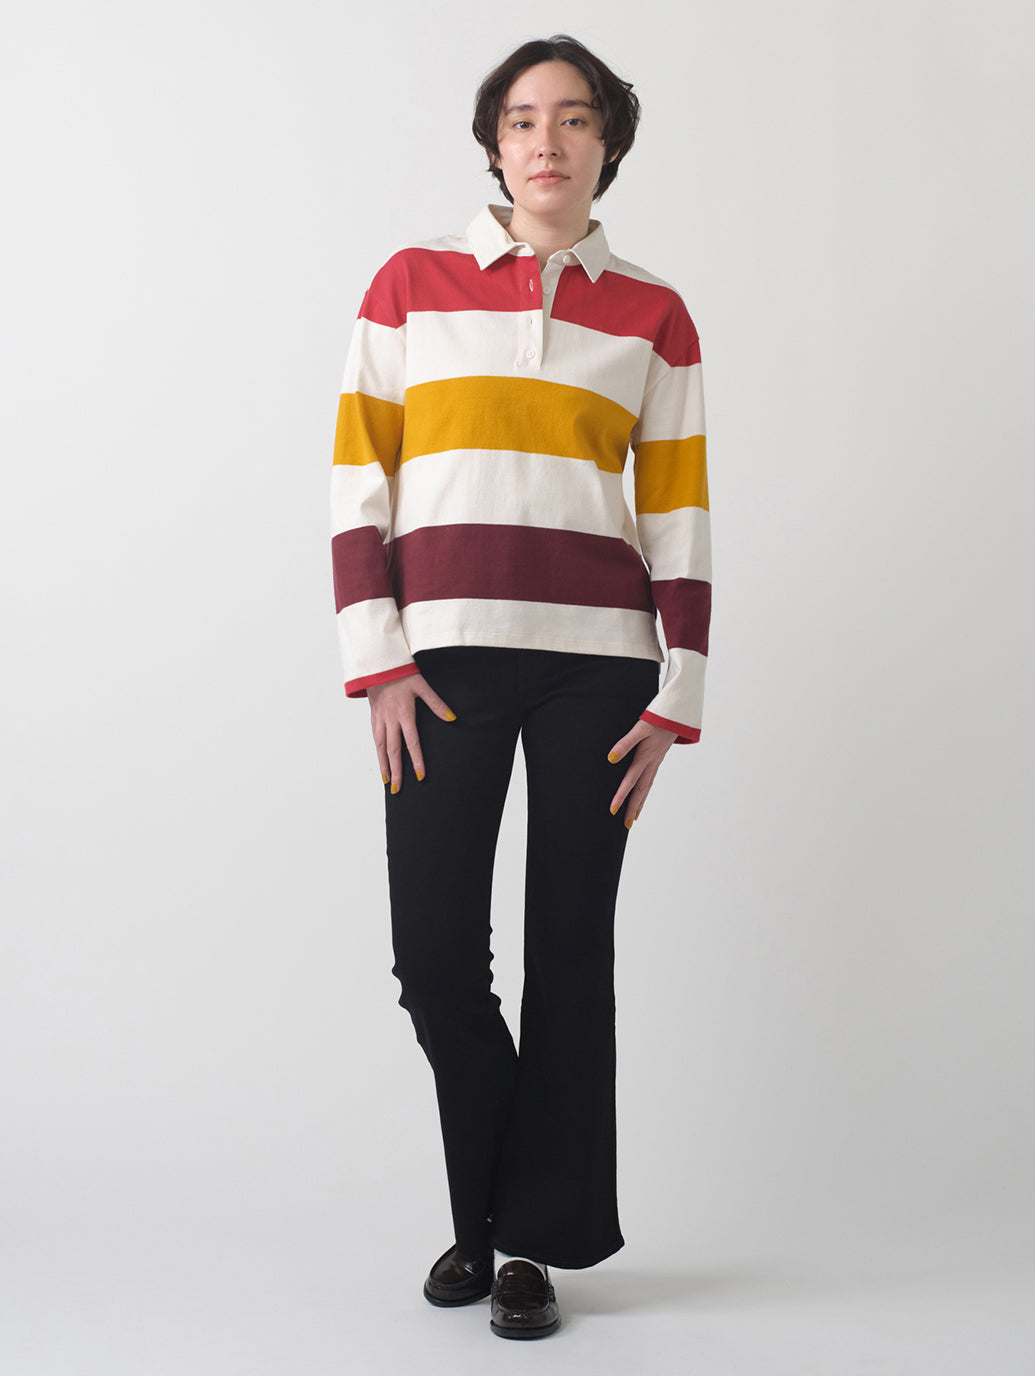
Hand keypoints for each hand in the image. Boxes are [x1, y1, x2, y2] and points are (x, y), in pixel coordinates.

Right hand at [367, 673, 455, 792]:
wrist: (379, 665)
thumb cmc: (402, 674)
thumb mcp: (422, 686)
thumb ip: (436, 704)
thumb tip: (452, 718)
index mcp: (404, 714)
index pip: (412, 743)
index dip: (416, 760)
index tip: (420, 776)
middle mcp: (390, 720)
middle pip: (393, 751)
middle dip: (396, 772)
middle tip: (397, 789)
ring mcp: (380, 720)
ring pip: (381, 747)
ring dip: (384, 765)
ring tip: (387, 781)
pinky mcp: (374, 717)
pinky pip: (375, 739)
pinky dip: (378, 752)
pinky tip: (381, 760)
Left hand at [606, 719, 678, 826]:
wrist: (676, 713)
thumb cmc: (657, 719)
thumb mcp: (640, 728)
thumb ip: (625, 743)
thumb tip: (611, 758)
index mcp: (646, 757)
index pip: (631, 781)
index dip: (621, 796)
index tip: (612, 810)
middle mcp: (651, 763)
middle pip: (641, 791)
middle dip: (632, 808)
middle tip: (625, 825)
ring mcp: (656, 763)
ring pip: (647, 788)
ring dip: (639, 804)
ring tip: (632, 818)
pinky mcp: (657, 759)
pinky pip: (650, 780)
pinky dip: (645, 792)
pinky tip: (641, 797)